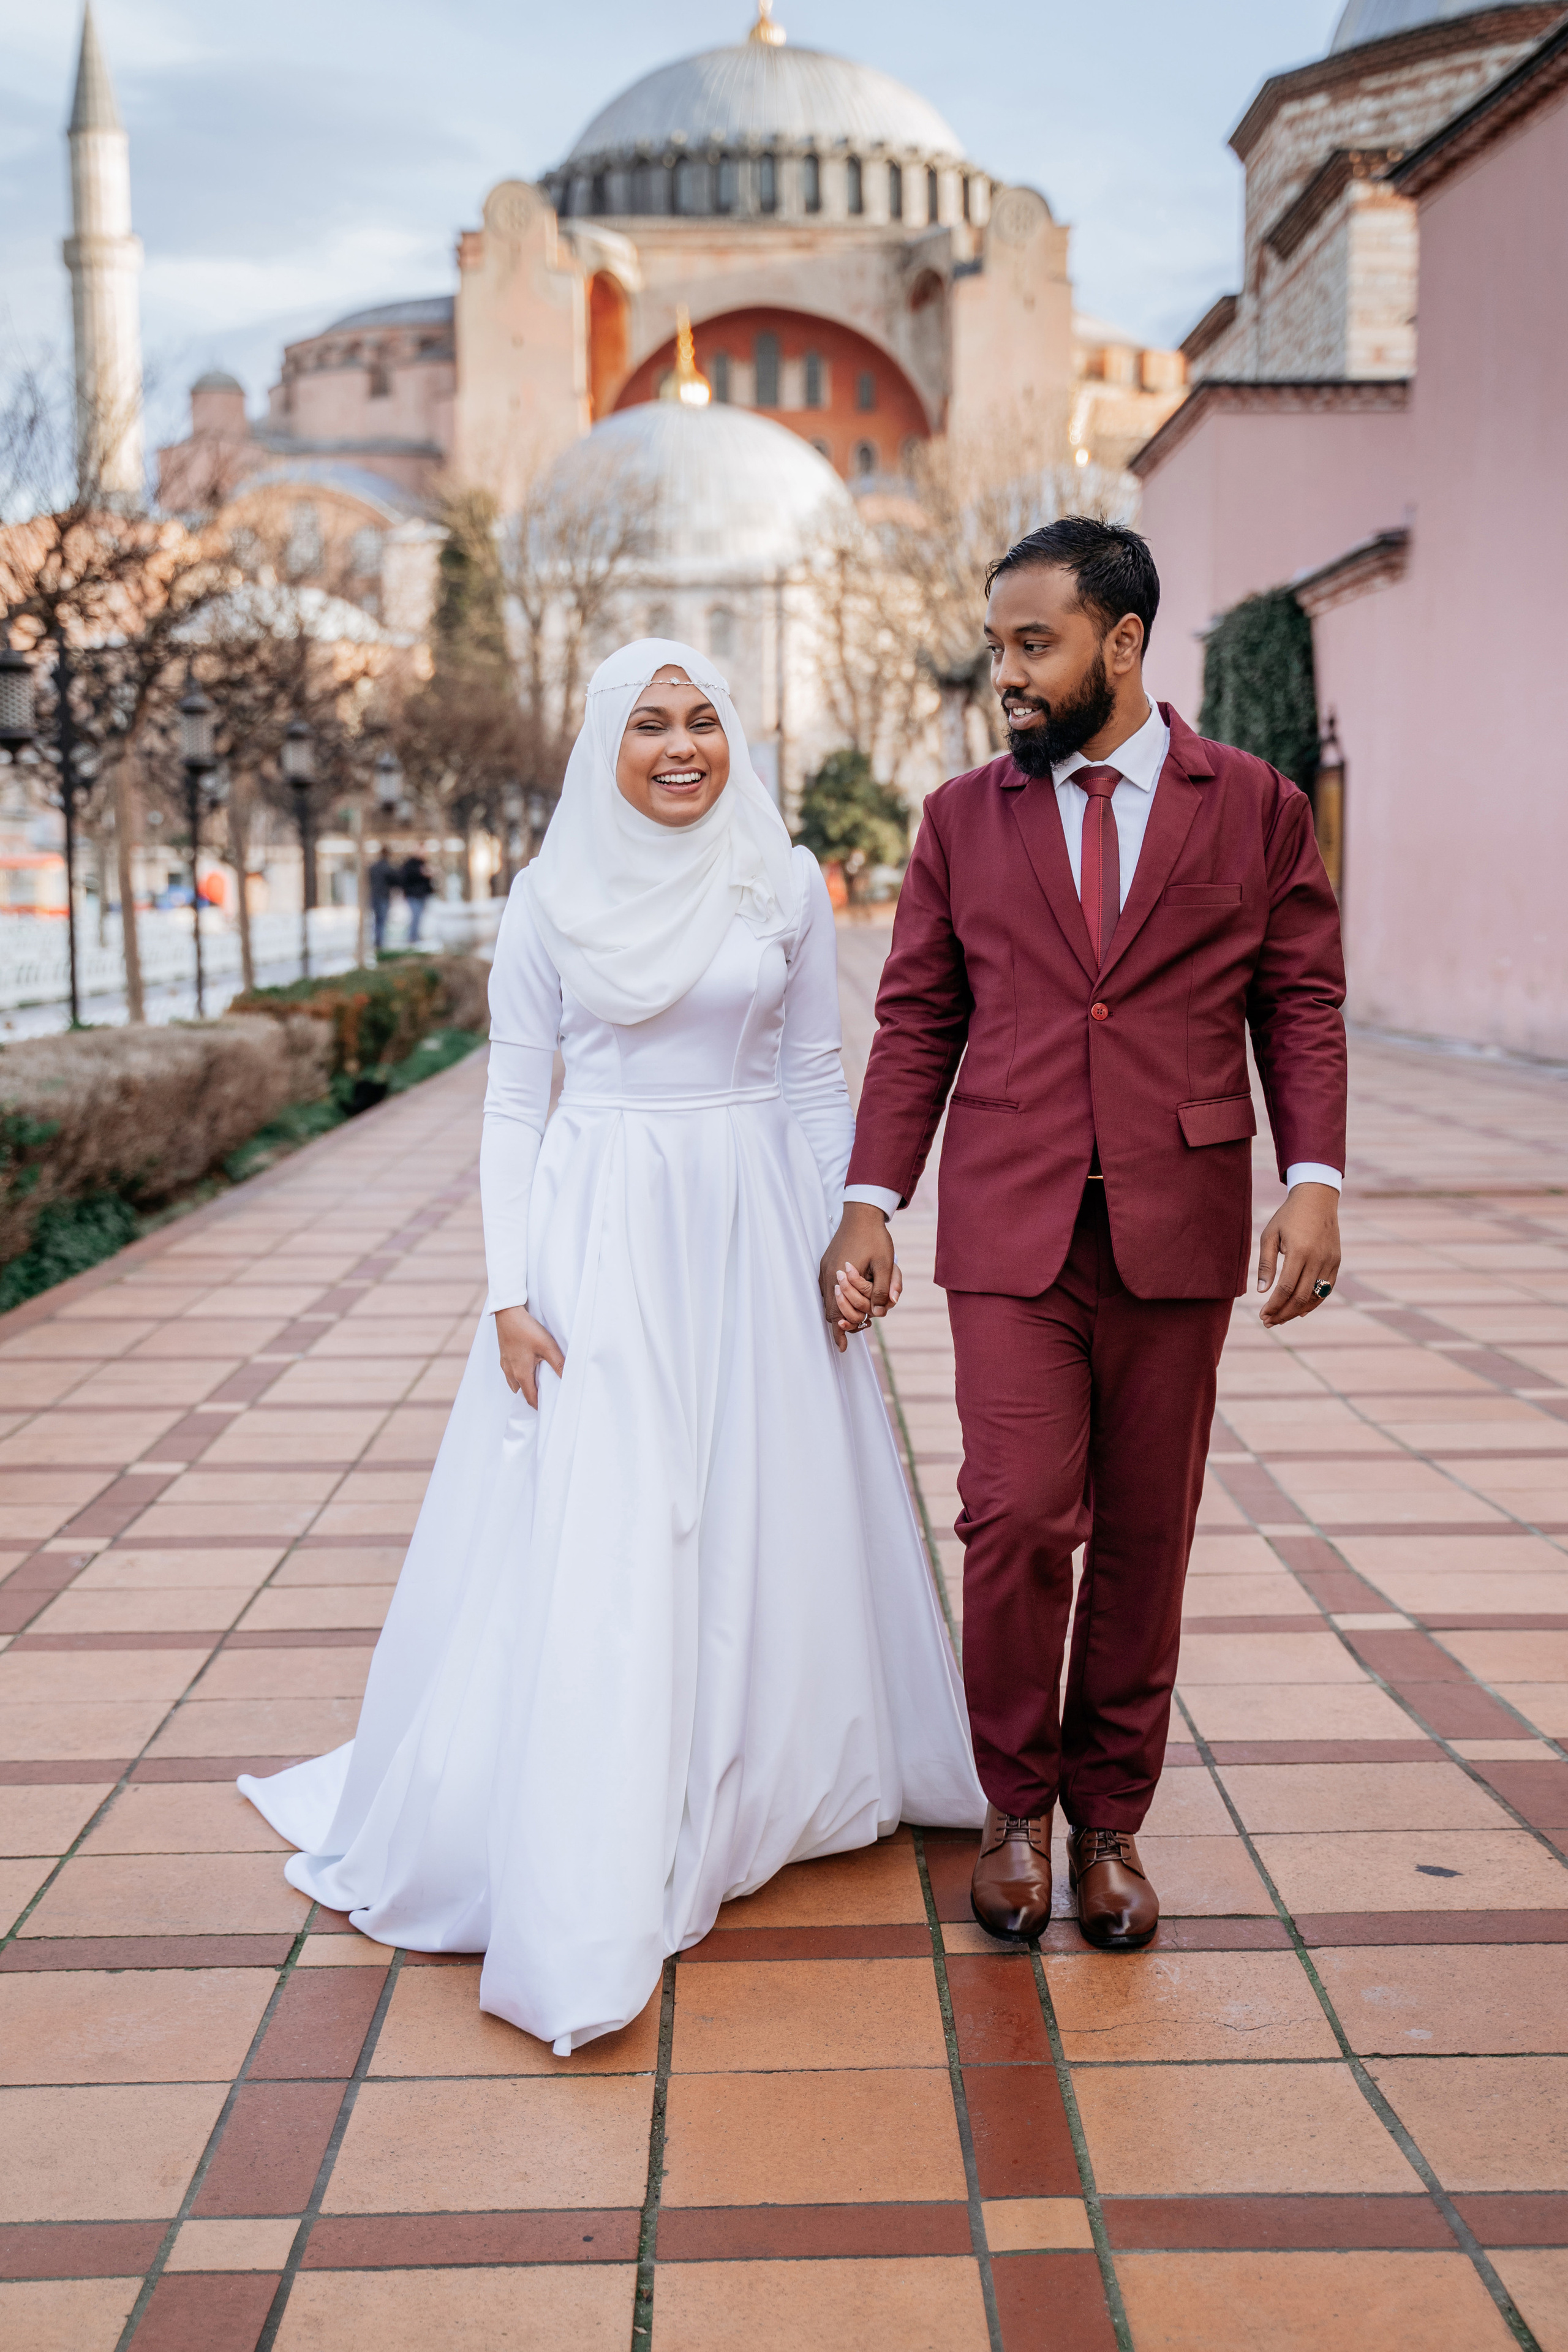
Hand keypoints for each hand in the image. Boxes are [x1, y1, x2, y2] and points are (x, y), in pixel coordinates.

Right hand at [494, 1304, 564, 1406]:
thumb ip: (558, 1363)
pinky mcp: (503, 1356)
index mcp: (521, 1374)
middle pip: (521, 1392)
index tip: (548, 1409)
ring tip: (537, 1385)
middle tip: (545, 1398)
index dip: (539, 1406)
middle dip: (532, 1397)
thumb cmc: (526, 1329)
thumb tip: (568, 1378)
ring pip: (514, 1383)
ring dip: (525, 1387)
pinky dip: (518, 1377)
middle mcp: (510, 1372)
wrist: (507, 1314)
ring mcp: (505, 1364)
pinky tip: (527, 1369)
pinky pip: (510, 1374)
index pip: (530, 1398)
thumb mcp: (547, 1346)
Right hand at [819, 1203, 895, 1354]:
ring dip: (837, 1311)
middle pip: (829, 1309)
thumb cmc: (875, 1237)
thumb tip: (880, 1314)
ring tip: (849, 1320)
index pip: (837, 1313)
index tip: (843, 1348)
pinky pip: (827, 1288)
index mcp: (841, 1277)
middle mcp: (828, 1274)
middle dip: (840, 1324)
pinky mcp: (826, 1262)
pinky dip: (834, 1299)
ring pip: (827, 1299)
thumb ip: (884, 1289)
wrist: (862, 1213)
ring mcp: (825, 1267)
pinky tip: (844, 1300)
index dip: (840, 1332)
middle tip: (851, 1333)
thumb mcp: (886, 1264)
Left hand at [1257, 1183, 1341, 1327]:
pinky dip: (1314, 1302)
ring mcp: (1330, 1261)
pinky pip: (1326, 1289)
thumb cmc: (1288, 1216)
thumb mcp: (1270, 1235)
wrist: (1317, 1199)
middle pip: (1301, 1297)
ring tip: (1280, 1319)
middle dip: (1283, 1313)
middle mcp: (1318, 1258)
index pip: (1286, 1288)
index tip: (1263, 1315)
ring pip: (1315, 1296)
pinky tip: (1300, 1311)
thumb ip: (1266, 1264)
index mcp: (1300, 1251)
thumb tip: (1262, 1291)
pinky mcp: (1336, 1261)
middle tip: (1268, 1322)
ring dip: (1297, 1311)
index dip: (1274, 1305)